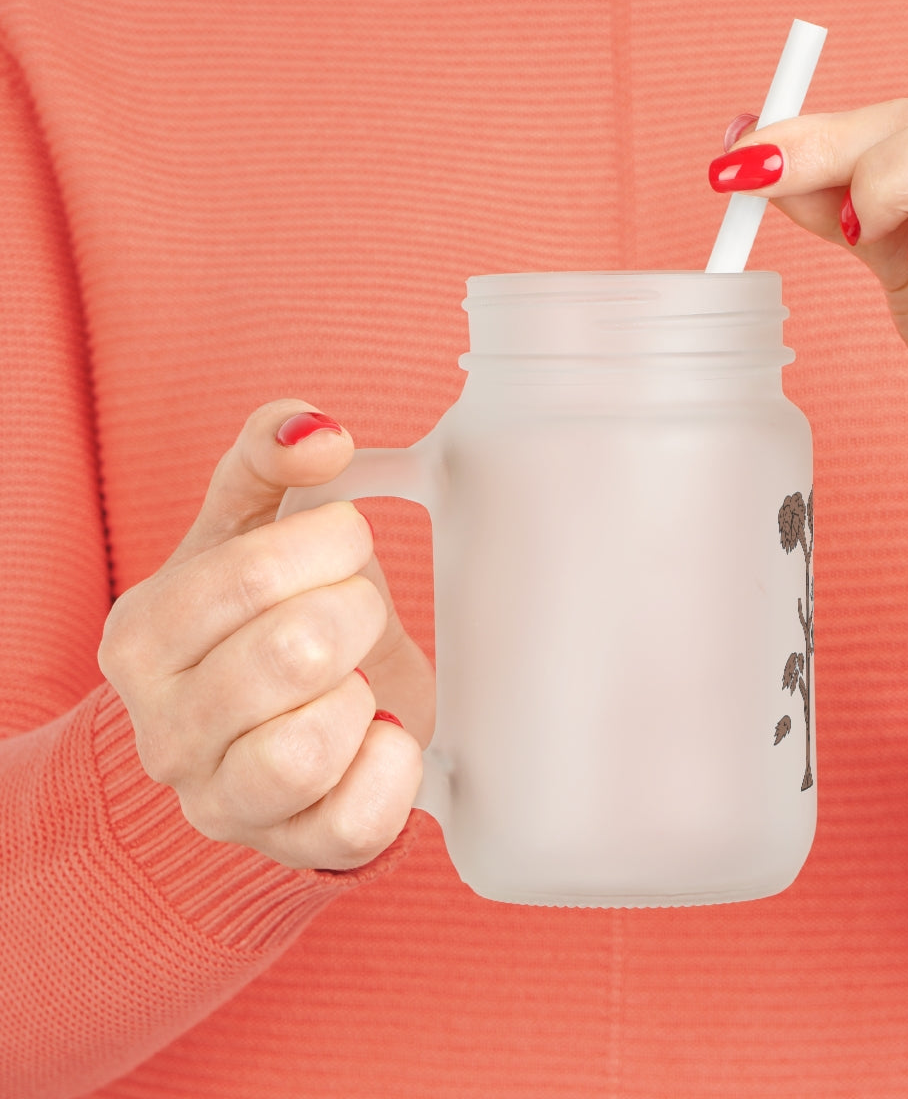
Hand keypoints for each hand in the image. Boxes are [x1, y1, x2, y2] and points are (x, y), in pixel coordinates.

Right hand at [97, 400, 433, 870]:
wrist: (271, 723)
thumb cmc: (261, 616)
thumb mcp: (249, 526)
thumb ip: (268, 458)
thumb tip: (317, 431)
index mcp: (142, 637)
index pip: (251, 574)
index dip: (330, 544)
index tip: (345, 543)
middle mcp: (164, 730)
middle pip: (294, 653)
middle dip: (356, 613)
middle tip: (356, 612)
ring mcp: (222, 801)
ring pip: (308, 748)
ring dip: (362, 695)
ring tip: (356, 679)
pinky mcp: (292, 848)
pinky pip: (356, 821)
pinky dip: (393, 766)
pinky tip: (381, 732)